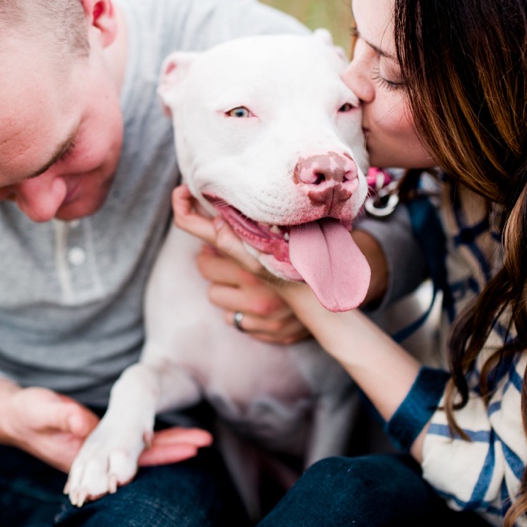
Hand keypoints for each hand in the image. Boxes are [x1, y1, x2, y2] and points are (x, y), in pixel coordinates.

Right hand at [0, 380, 214, 472]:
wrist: (10, 417)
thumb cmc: (24, 413)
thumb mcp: (39, 410)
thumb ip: (60, 416)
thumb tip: (84, 425)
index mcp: (86, 456)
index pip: (133, 461)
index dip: (162, 452)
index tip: (191, 446)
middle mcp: (98, 461)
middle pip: (144, 460)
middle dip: (175, 449)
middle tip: (207, 440)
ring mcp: (100, 454)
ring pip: (141, 453)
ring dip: (169, 445)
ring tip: (202, 438)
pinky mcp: (99, 443)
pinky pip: (133, 445)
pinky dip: (153, 440)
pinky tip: (171, 436)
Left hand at [170, 185, 310, 338]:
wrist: (347, 303)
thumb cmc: (315, 260)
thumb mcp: (289, 235)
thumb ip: (257, 226)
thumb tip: (220, 216)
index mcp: (260, 254)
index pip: (206, 231)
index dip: (185, 212)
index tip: (180, 196)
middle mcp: (255, 283)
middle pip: (204, 264)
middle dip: (214, 259)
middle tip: (233, 254)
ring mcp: (258, 311)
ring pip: (214, 295)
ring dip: (227, 287)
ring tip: (252, 281)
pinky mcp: (262, 330)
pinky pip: (232, 318)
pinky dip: (242, 310)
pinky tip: (261, 300)